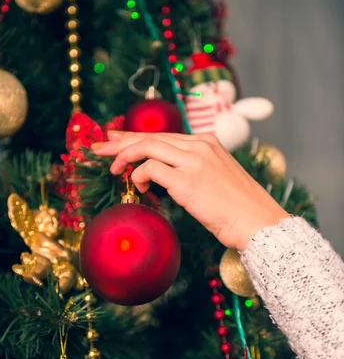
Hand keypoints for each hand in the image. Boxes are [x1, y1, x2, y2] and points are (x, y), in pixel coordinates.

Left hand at [92, 131, 288, 250]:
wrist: (258, 223)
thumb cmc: (238, 209)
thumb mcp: (216, 179)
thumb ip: (193, 170)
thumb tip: (164, 176)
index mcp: (207, 143)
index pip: (164, 135)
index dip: (137, 137)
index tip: (117, 140)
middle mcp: (200, 146)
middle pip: (151, 136)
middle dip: (121, 142)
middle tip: (99, 147)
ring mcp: (194, 160)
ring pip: (147, 147)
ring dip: (125, 158)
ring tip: (113, 171)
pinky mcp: (187, 179)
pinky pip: (151, 169)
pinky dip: (140, 177)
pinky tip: (140, 189)